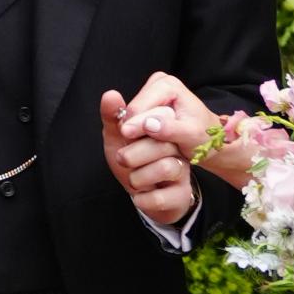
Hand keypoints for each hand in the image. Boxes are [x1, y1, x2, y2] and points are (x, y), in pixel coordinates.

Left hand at [100, 89, 194, 226]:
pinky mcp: (181, 194)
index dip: (136, 125)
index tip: (124, 134)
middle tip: (123, 159)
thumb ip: (114, 117)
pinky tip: (139, 196)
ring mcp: (183, 170)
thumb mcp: (118, 137)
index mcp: (164, 127)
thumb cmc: (132, 161)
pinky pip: (162, 197)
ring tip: (133, 179)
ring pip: (165, 168)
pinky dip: (143, 199)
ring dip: (138, 177)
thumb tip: (111, 94)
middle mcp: (178, 146)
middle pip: (162, 143)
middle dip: (133, 154)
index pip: (160, 116)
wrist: (142, 195)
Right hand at [116, 72, 256, 188]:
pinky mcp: (147, 103)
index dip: (136, 130)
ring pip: (129, 118)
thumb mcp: (191, 135)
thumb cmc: (204, 136)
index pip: (137, 109)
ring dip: (137, 134)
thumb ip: (170, 129)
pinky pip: (133, 121)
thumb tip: (148, 124)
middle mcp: (157, 83)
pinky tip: (151, 142)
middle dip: (137, 132)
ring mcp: (151, 92)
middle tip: (152, 147)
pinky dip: (139, 134)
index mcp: (168, 85)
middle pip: (131, 112)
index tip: (141, 146)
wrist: (209, 137)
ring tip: (154, 145)